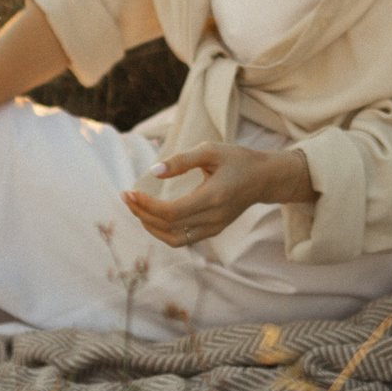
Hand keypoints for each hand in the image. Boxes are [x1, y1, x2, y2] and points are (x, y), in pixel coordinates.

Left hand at [123, 144, 314, 248]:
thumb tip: (154, 172)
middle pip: (168, 227)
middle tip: (127, 197)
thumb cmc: (237, 159)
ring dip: (151, 227)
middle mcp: (213, 218)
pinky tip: (153, 216)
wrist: (264, 178)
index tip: (130, 192)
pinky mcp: (213, 230)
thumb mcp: (211, 150)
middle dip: (142, 214)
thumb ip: (182, 161)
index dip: (146, 206)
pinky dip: (163, 232)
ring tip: (137, 208)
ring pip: (174, 239)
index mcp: (213, 197)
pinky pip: (183, 239)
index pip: (171, 212)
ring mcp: (214, 228)